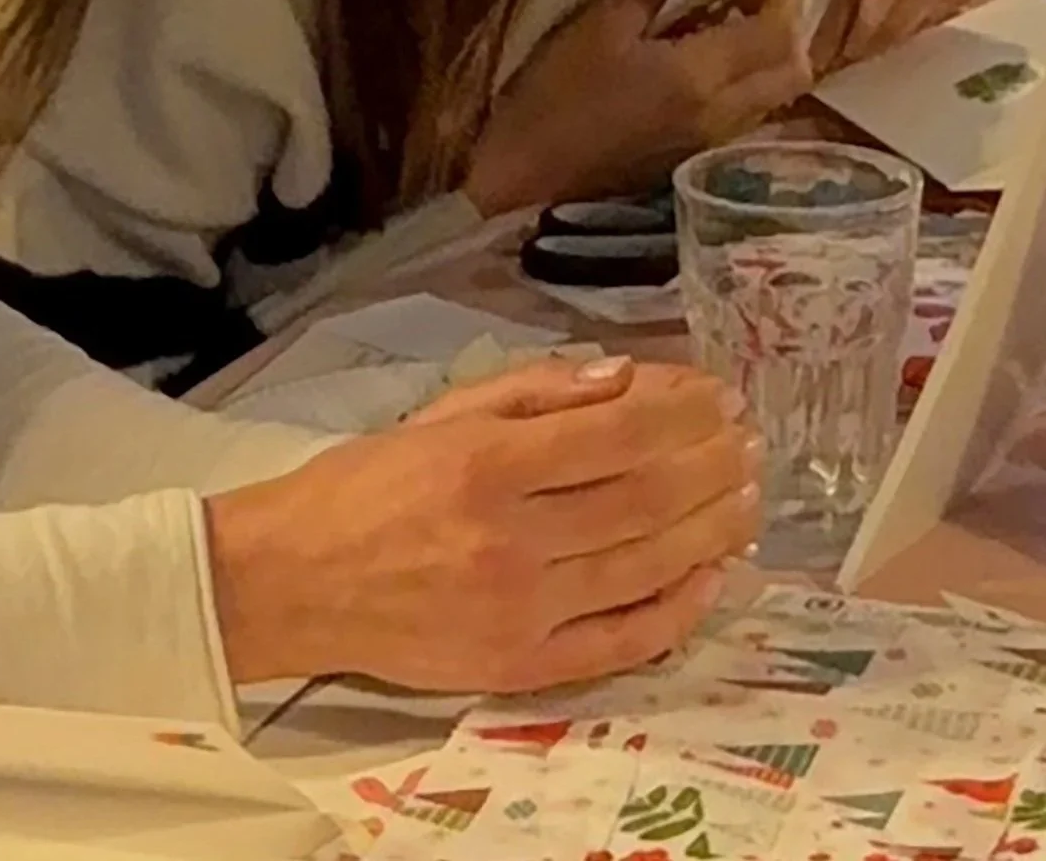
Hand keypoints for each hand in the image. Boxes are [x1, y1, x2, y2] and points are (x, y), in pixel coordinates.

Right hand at [206, 354, 759, 693]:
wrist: (292, 583)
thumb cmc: (371, 483)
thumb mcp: (447, 412)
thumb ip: (541, 389)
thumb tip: (629, 375)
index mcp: (490, 464)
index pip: (620, 435)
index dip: (685, 413)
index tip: (724, 395)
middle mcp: (509, 540)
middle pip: (645, 499)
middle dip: (712, 466)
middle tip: (752, 444)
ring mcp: (517, 613)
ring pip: (645, 567)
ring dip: (710, 530)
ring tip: (749, 499)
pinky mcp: (517, 670)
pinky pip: (619, 642)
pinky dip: (676, 611)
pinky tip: (712, 577)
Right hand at [464, 0, 812, 215]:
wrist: (522, 182)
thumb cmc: (554, 97)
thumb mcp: (600, 24)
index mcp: (700, 77)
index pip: (779, 30)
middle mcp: (723, 114)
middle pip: (796, 68)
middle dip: (793, 22)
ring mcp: (714, 143)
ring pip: (778, 94)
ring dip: (774, 54)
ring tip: (736, 20)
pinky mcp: (698, 159)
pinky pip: (751, 113)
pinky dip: (753, 80)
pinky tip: (714, 61)